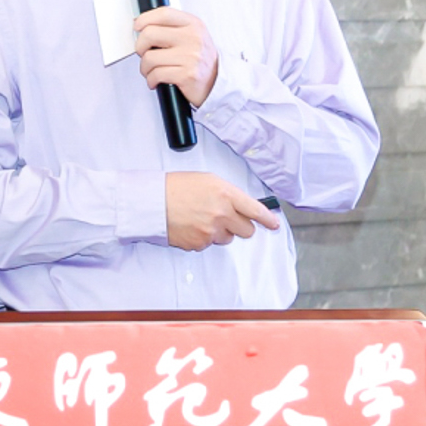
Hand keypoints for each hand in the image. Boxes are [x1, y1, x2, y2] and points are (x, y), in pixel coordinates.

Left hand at [134, 6, 218, 106]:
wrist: (218, 83)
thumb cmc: (201, 60)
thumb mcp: (193, 35)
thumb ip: (172, 27)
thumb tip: (143, 25)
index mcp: (193, 24)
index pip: (163, 13)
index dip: (144, 19)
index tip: (138, 26)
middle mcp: (192, 38)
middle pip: (150, 34)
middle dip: (140, 46)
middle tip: (144, 52)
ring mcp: (190, 57)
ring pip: (149, 57)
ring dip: (145, 67)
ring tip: (151, 70)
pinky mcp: (186, 75)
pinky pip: (156, 75)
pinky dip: (151, 80)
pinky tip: (156, 80)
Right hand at [164, 173, 281, 250]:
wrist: (152, 202)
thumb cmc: (176, 187)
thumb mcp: (208, 180)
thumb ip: (228, 193)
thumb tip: (242, 205)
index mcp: (226, 194)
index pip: (255, 210)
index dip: (267, 219)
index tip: (273, 224)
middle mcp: (222, 214)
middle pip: (247, 230)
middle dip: (241, 226)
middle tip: (229, 219)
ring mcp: (211, 231)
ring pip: (228, 239)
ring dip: (220, 231)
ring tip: (202, 218)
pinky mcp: (199, 244)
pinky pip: (209, 244)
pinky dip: (203, 237)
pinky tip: (192, 225)